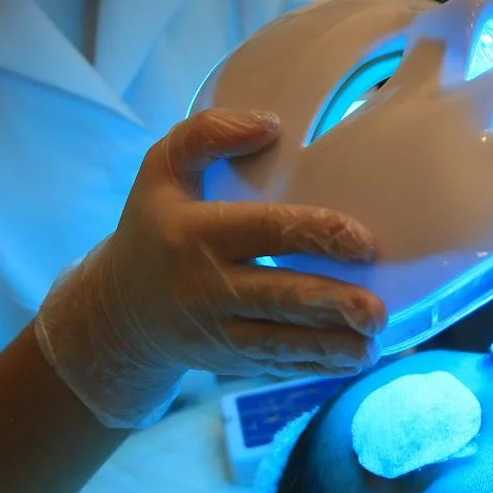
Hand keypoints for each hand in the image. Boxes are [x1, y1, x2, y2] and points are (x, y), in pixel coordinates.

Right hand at [35, 109, 387, 428]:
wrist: (117, 310)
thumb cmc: (154, 227)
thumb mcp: (161, 169)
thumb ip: (207, 134)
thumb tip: (270, 124)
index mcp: (196, 233)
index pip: (265, 231)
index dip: (317, 235)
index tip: (364, 244)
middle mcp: (205, 286)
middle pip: (277, 296)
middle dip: (330, 306)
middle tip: (375, 312)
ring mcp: (216, 330)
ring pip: (279, 342)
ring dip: (328, 347)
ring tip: (370, 347)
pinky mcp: (227, 359)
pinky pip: (275, 365)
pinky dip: (314, 367)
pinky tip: (352, 361)